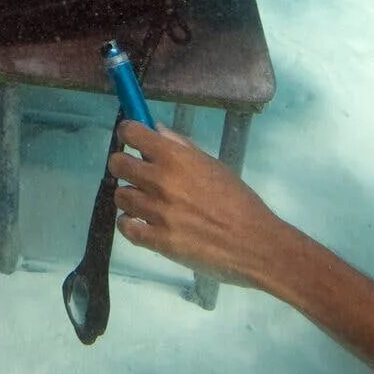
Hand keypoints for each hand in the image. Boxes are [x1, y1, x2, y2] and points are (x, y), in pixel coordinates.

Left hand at [110, 121, 305, 292]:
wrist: (256, 243)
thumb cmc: (239, 201)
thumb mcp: (213, 166)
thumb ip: (181, 147)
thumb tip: (156, 130)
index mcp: (176, 158)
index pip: (132, 132)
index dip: (128, 133)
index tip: (131, 138)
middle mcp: (161, 181)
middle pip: (117, 163)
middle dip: (124, 165)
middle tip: (137, 173)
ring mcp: (157, 212)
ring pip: (120, 196)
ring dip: (131, 198)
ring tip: (147, 204)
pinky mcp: (157, 241)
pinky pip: (126, 227)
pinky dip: (131, 225)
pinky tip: (143, 224)